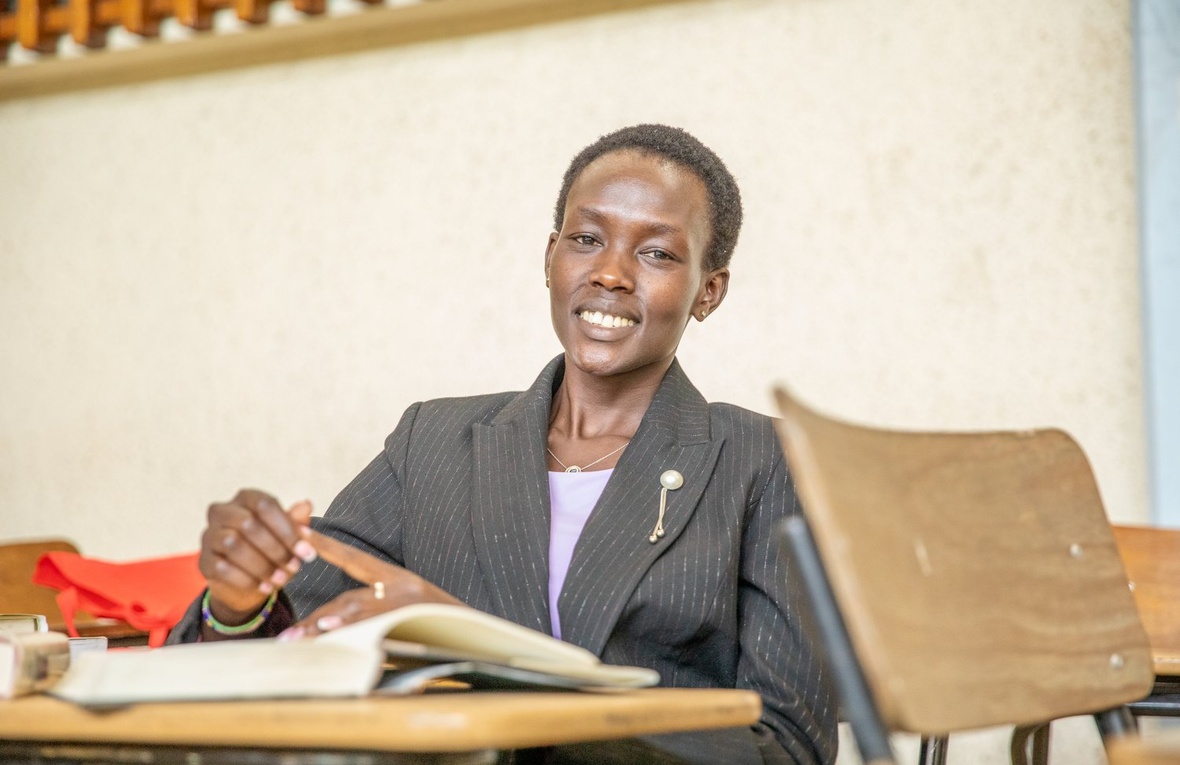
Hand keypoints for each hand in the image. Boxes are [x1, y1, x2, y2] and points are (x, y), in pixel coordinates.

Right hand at [199, 489, 316, 625]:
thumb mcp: (287, 537)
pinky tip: (265, 588)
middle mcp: (222, 512)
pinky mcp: (203, 561)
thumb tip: (306, 505)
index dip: (287, 528)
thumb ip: (295, 522)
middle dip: (276, 548)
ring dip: (262, 565)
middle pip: (247, 524)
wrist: (251, 582)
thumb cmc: (272, 550)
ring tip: (282, 579)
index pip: (264, 505)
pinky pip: (222, 568)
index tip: (307, 551)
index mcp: (245, 499)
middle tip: (295, 567)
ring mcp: (209, 536)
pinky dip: (247, 580)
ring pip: (233, 544)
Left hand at [285, 529, 463, 638]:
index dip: (325, 545)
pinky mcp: (414, 618)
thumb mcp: (407, 606)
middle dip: (318, 616)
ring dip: (327, 624)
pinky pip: (376, 626)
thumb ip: (372, 608)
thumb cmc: (439, 622)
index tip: (299, 532)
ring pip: (360, 610)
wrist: (477, 632)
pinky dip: (354, 628)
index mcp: (397, 576)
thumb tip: (330, 623)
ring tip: (300, 637)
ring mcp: (408, 602)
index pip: (354, 558)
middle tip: (288, 635)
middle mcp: (401, 585)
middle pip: (351, 596)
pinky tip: (333, 632)